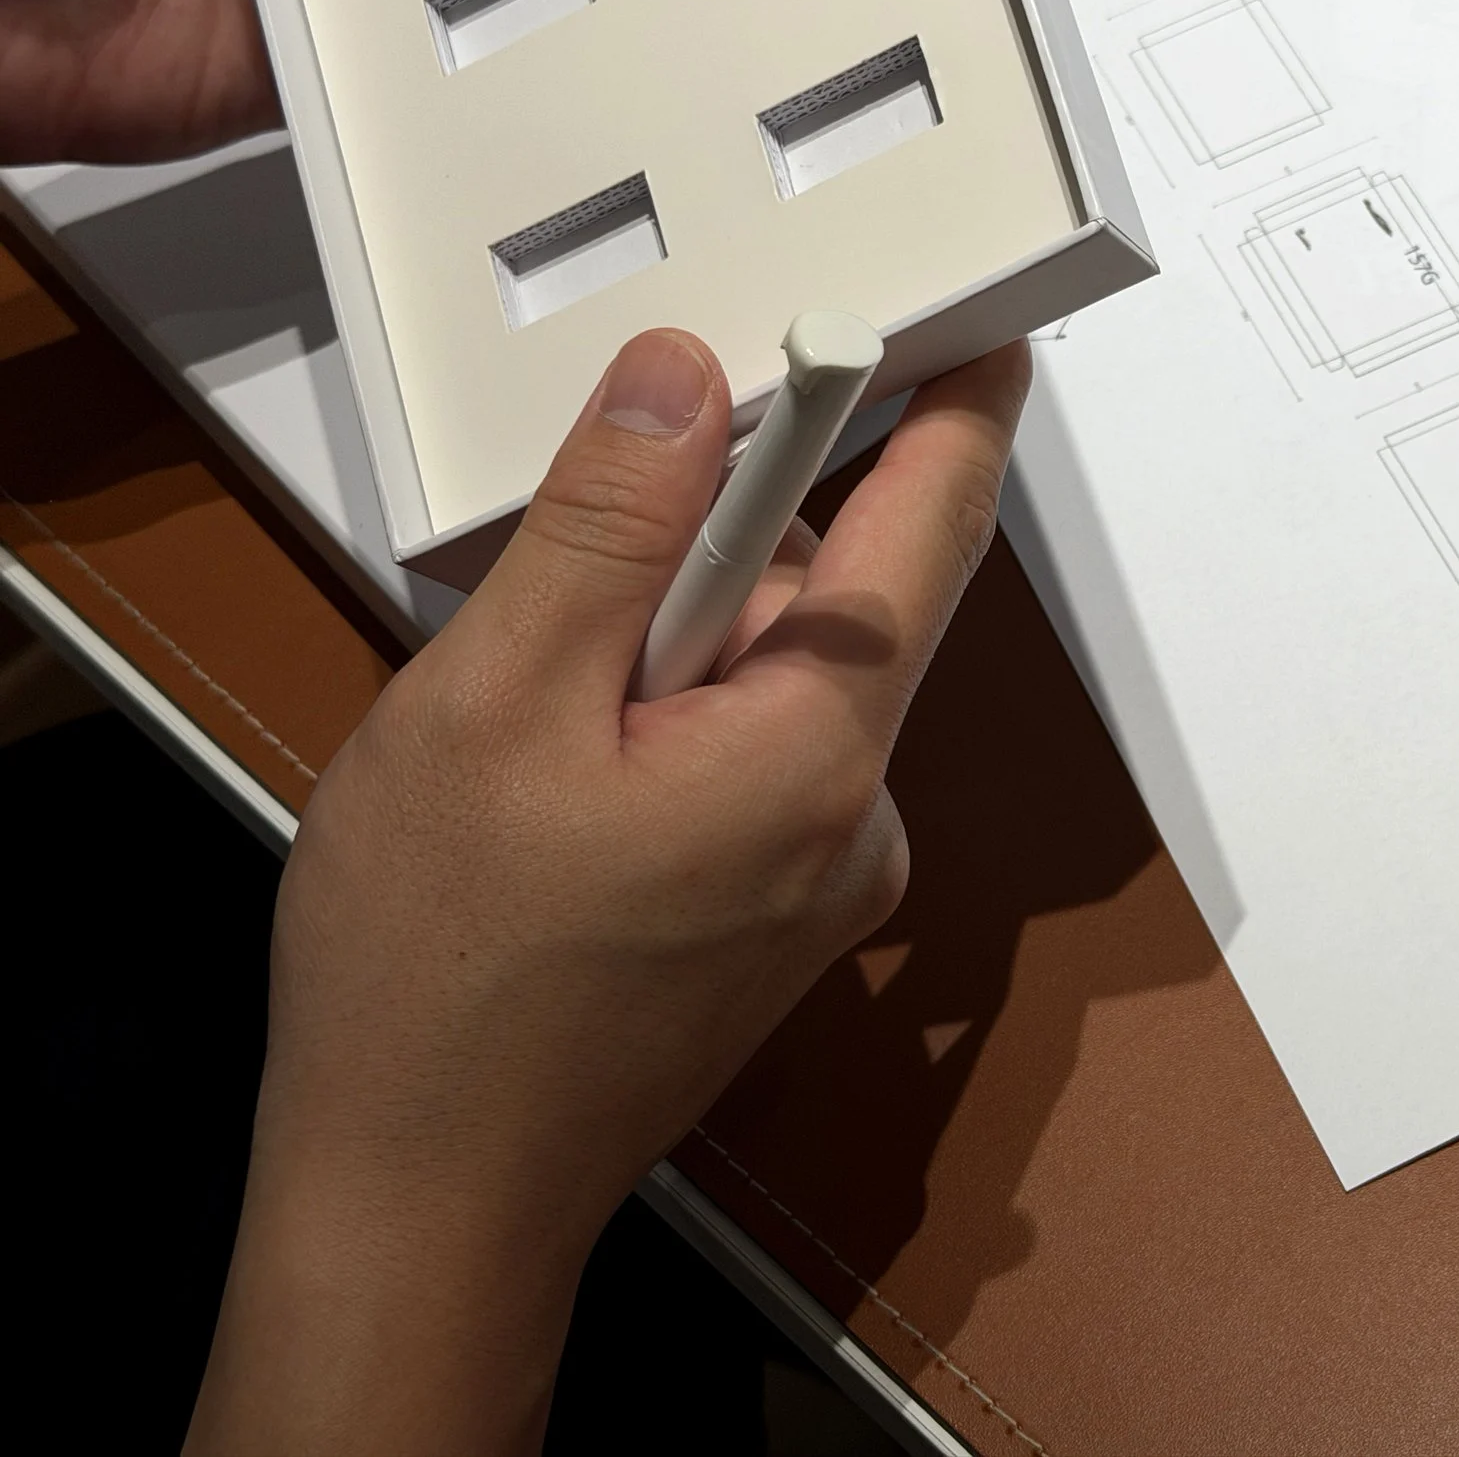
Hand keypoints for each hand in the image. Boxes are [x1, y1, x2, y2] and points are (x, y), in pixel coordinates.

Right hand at [186, 329, 1031, 1454]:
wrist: (420, 1209)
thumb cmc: (443, 985)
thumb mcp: (495, 703)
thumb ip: (607, 527)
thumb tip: (686, 380)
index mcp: (822, 745)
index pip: (934, 521)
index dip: (955, 399)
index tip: (973, 313)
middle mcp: (856, 809)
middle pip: (828, 594)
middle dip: (709, 550)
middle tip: (566, 592)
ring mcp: (821, 872)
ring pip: (768, 677)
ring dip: (664, 650)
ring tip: (531, 730)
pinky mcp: (771, 911)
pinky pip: (744, 756)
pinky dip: (662, 727)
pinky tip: (555, 788)